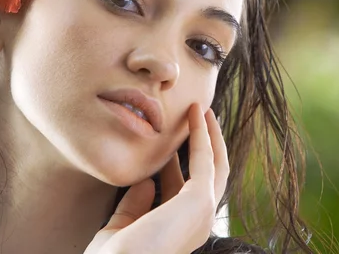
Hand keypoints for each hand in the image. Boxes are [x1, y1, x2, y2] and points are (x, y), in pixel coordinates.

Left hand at [84, 103, 229, 253]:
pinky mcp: (200, 200)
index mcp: (177, 230)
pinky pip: (206, 158)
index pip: (182, 191)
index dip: (178, 163)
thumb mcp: (121, 225)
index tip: (170, 142)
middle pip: (210, 176)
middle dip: (204, 145)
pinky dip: (203, 133)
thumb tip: (145, 182)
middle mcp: (196, 223)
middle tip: (197, 117)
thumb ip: (135, 204)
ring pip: (216, 165)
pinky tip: (196, 114)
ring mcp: (202, 213)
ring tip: (200, 109)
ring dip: (209, 134)